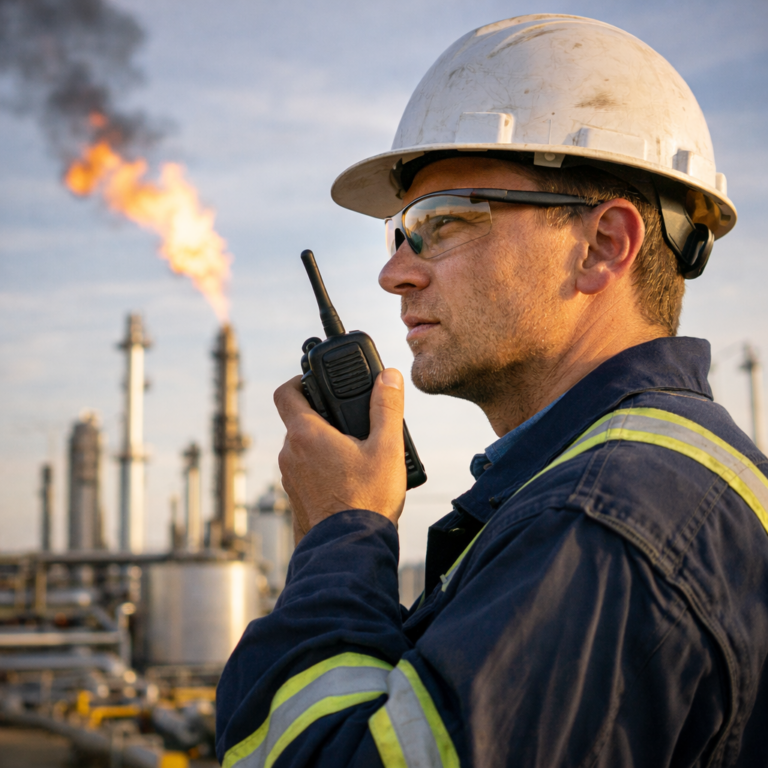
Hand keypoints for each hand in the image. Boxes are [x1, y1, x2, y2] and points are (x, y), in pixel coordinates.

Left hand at [274, 369, 406, 544]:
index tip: (317, 381)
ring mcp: (290, 478)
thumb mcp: (387, 448)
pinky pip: (306, 472)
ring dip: (324, 445)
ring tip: (356, 454)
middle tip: (352, 422)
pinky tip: (350, 479)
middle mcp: (290, 454)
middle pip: (299, 421)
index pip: (286, 392)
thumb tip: (388, 377)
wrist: (349, 551)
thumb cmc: (367, 501)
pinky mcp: (296, 498)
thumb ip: (387, 408)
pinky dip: (322, 468)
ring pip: (303, 448)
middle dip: (324, 417)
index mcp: (306, 434)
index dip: (299, 380)